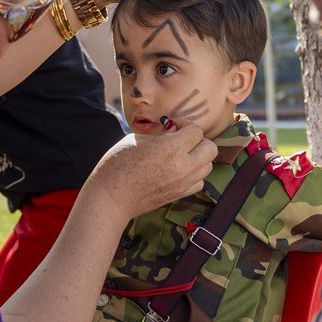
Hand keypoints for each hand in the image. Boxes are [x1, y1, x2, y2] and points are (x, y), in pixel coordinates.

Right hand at [85, 120, 215, 222]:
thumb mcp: (136, 140)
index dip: (186, 124)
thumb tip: (174, 132)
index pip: (196, 131)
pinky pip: (200, 182)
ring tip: (180, 155)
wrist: (110, 197)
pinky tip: (178, 170)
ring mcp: (183, 183)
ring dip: (198, 157)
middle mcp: (183, 166)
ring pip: (208, 166)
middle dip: (198, 140)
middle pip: (211, 148)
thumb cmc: (117, 164)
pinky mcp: (180, 195)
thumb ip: (160, 135)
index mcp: (171, 148)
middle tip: (181, 139)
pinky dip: (194, 174)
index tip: (173, 126)